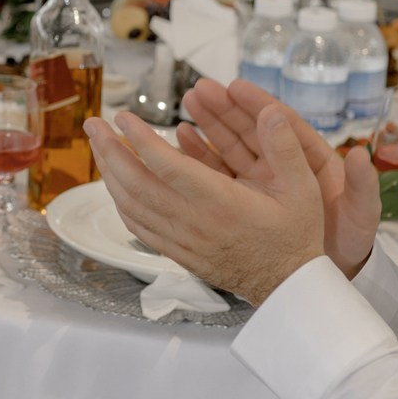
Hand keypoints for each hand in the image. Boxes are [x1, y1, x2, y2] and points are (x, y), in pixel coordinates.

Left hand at [85, 106, 327, 305]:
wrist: (287, 286)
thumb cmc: (295, 235)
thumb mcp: (303, 188)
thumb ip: (286, 148)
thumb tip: (272, 112)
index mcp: (220, 203)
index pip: (167, 167)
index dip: (140, 139)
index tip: (124, 117)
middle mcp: (194, 222)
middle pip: (136, 184)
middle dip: (110, 151)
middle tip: (94, 125)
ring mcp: (181, 240)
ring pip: (131, 206)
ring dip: (110, 174)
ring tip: (100, 146)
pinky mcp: (177, 252)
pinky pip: (137, 226)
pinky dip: (120, 201)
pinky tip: (115, 182)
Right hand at [176, 78, 379, 277]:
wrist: (329, 273)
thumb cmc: (351, 239)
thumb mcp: (360, 212)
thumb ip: (360, 185)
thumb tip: (360, 155)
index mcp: (312, 160)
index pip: (283, 126)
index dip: (259, 105)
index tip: (236, 87)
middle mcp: (284, 166)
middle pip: (252, 130)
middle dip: (226, 108)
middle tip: (202, 89)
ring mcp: (263, 181)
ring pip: (233, 146)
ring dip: (211, 124)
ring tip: (189, 103)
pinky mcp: (246, 198)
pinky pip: (221, 172)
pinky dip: (203, 155)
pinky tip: (186, 139)